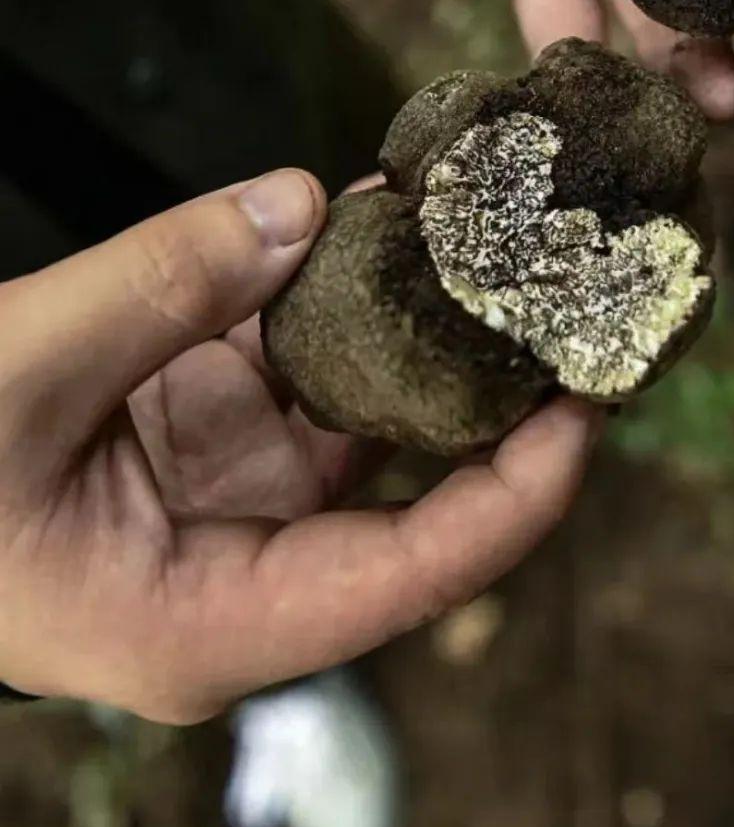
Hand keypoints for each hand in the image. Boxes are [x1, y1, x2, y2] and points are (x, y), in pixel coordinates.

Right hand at [0, 170, 597, 720]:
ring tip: (489, 228)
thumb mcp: (21, 375)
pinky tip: (380, 212)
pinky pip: (298, 359)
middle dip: (487, 396)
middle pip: (407, 494)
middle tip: (570, 300)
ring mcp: (225, 494)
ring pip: (358, 409)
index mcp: (207, 621)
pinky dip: (336, 290)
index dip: (511, 500)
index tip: (585, 415)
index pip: (403, 576)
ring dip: (417, 322)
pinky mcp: (202, 431)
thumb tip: (301, 205)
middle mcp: (239, 567)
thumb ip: (160, 286)